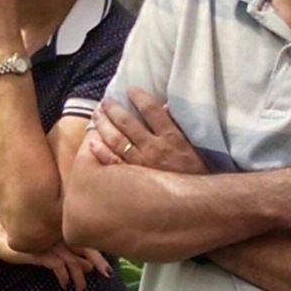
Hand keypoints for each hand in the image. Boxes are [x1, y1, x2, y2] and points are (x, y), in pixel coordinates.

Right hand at [0, 233, 113, 286]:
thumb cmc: (27, 243)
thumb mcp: (51, 249)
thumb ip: (69, 255)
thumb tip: (88, 267)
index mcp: (62, 232)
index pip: (86, 240)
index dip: (99, 255)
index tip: (109, 270)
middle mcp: (58, 234)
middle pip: (84, 247)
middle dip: (97, 262)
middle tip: (107, 275)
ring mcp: (49, 242)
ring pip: (72, 259)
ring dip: (78, 277)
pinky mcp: (39, 251)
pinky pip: (57, 264)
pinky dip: (63, 276)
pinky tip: (64, 286)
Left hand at [84, 92, 207, 176]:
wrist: (197, 201)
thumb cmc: (196, 171)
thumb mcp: (192, 145)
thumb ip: (178, 125)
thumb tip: (165, 106)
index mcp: (171, 136)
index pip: (151, 110)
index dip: (139, 97)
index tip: (130, 89)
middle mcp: (154, 148)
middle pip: (128, 123)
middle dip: (114, 109)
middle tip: (106, 101)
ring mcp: (142, 164)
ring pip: (117, 140)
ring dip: (104, 125)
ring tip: (97, 114)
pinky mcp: (134, 178)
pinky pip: (113, 162)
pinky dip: (101, 151)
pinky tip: (93, 141)